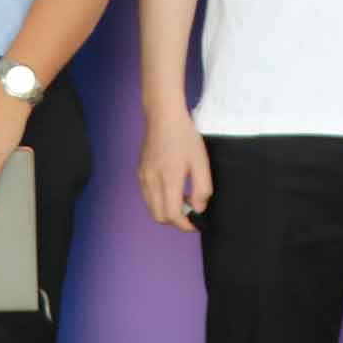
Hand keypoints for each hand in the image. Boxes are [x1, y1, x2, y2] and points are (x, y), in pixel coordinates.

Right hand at [138, 110, 214, 230]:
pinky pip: (148, 196)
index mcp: (169, 179)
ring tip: (182, 198)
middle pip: (159, 216)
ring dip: (166, 211)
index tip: (195, 223)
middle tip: (189, 210)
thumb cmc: (185, 137)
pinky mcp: (140, 173)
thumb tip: (198, 208)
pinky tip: (171, 188)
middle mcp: (152, 181)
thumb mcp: (201, 162)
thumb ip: (202, 189)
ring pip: (152, 208)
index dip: (185, 225)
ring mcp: (143, 177)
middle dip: (175, 220)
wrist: (164, 117)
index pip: (172, 215)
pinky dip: (159, 200)